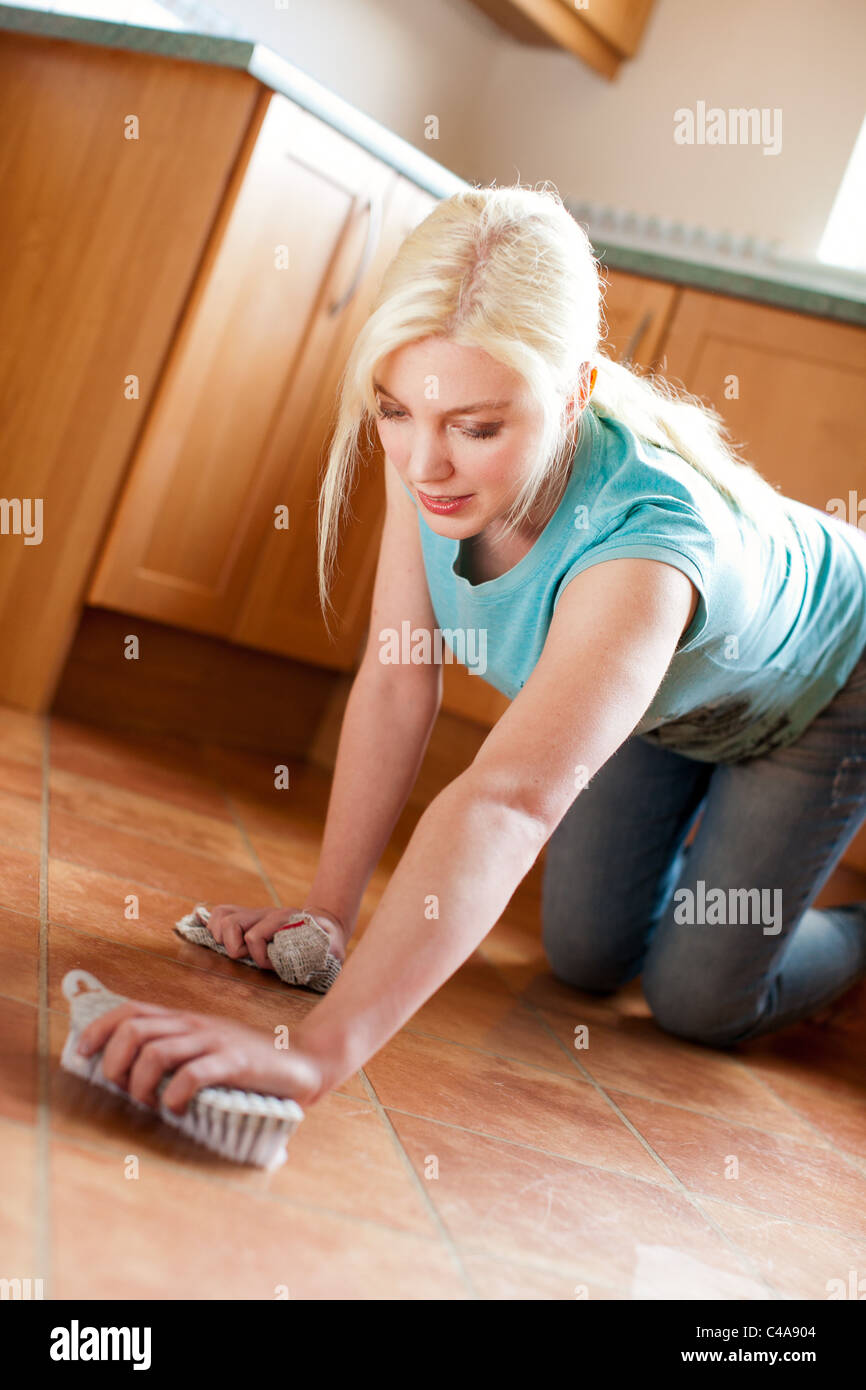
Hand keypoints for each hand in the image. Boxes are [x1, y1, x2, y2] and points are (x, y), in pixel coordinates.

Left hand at [75, 1000, 327, 1112]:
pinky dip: (175, 1097)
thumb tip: (130, 1074)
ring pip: (156, 1051)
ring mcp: (215, 1041)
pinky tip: (179, 1109)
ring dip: (140, 1084)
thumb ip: (178, 1053)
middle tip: (123, 1089)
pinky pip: (193, 1075)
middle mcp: (195, 1025)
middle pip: (134, 1028)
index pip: (130, 1010)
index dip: (98, 1029)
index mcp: (185, 1020)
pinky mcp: (235, 1062)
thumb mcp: (208, 1048)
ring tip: (150, 1103)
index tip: (81, 1054)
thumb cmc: (250, 1063)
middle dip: (114, 1062)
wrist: (304, 1061)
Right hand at [205, 904, 346, 969]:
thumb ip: (331, 953)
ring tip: (237, 950)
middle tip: (248, 957)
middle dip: (234, 947)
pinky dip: (214, 927)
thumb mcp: (334, 946)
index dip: (259, 957)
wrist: (324, 922)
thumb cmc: (328, 939)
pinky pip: (220, 913)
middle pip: (231, 922)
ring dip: (222, 937)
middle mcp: (265, 913)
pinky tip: (223, 942)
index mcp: (284, 919)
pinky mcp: (247, 917)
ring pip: (221, 915)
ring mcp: (254, 914)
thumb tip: (327, 959)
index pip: (255, 936)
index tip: (272, 966)